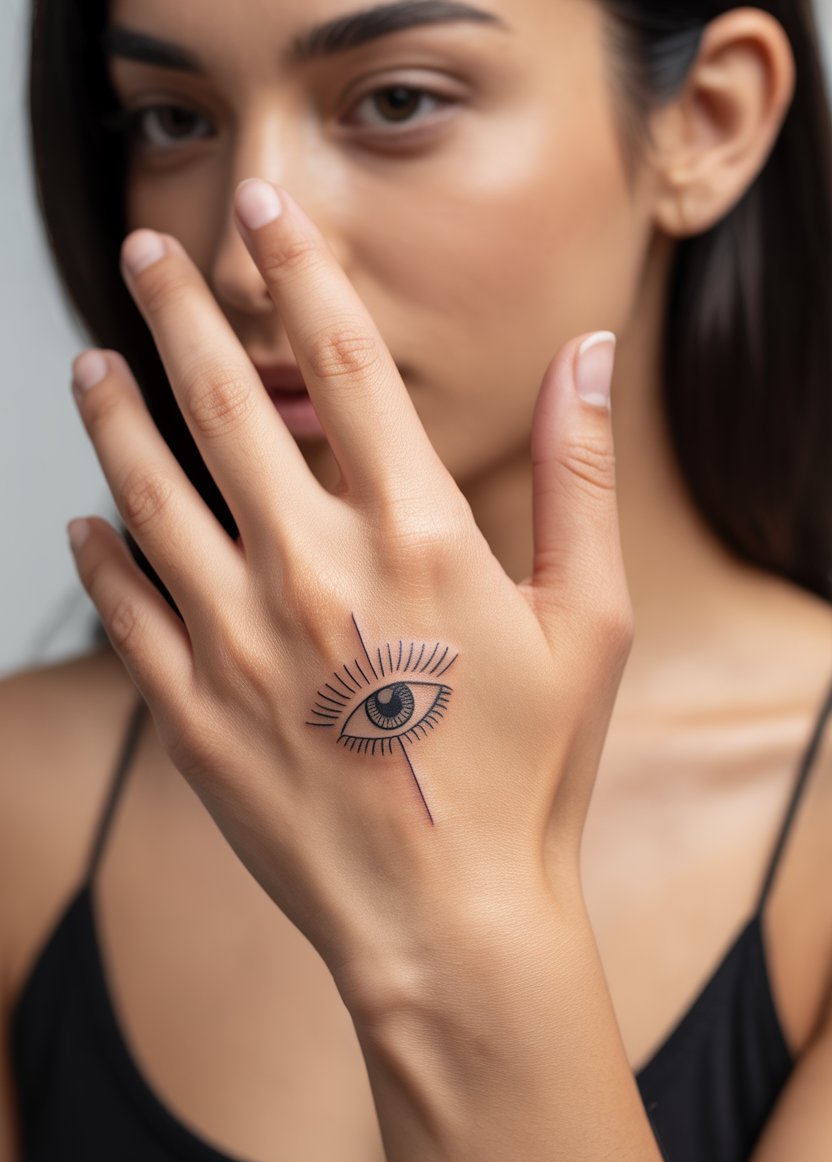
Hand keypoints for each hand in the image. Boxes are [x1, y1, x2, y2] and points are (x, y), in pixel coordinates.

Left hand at [67, 178, 632, 1013]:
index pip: (348, 361)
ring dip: (115, 417)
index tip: (267, 208)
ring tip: (90, 363)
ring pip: (149, 494)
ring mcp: (239, 641)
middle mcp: (314, 569)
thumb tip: (586, 357)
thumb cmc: (530, 774)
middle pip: (226, 404)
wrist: (450, 921)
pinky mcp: (193, 712)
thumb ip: (578, 479)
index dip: (303, 269)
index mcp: (417, 534)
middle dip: (178, 311)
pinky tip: (85, 521)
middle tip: (145, 247)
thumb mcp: (591, 623)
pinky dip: (98, 556)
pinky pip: (125, 611)